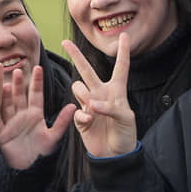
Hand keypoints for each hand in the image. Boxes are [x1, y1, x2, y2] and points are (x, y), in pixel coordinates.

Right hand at [0, 66, 74, 169]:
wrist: (28, 170)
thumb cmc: (41, 153)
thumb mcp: (53, 136)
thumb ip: (62, 121)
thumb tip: (73, 106)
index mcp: (34, 114)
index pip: (35, 94)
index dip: (36, 82)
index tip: (37, 68)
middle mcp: (21, 115)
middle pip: (19, 97)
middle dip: (19, 84)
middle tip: (18, 70)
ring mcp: (10, 124)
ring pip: (6, 106)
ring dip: (5, 96)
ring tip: (5, 84)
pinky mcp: (1, 134)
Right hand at [61, 33, 136, 157]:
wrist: (115, 155)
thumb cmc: (126, 135)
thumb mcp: (125, 118)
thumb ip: (110, 107)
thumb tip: (91, 104)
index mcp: (116, 91)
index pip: (120, 67)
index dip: (122, 52)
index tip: (124, 35)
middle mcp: (101, 94)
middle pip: (87, 70)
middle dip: (75, 56)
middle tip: (65, 42)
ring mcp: (89, 105)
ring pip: (78, 88)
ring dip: (83, 96)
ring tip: (93, 109)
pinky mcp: (80, 118)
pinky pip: (76, 110)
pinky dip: (83, 116)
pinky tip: (90, 123)